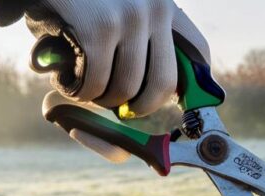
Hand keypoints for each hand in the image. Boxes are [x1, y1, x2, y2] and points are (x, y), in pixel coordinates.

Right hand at [28, 0, 207, 116]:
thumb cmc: (77, 1)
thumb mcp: (115, 13)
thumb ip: (133, 46)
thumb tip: (138, 116)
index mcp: (164, 5)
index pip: (198, 52)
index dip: (189, 86)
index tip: (174, 101)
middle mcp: (156, 9)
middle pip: (164, 85)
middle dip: (140, 107)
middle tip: (121, 107)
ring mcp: (130, 18)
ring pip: (126, 90)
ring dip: (100, 100)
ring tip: (83, 88)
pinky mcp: (100, 28)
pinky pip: (96, 84)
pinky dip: (77, 93)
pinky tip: (66, 81)